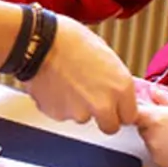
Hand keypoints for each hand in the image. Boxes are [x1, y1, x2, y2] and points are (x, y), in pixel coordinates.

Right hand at [23, 15, 136, 133]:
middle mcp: (103, 104)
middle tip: (92, 100)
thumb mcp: (104, 53)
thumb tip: (113, 86)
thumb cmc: (68, 39)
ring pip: (83, 118)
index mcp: (121, 87)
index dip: (120, 110)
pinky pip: (62, 114)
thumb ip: (113, 77)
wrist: (38, 42)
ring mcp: (80, 112)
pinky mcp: (58, 115)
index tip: (115, 106)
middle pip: (110, 127)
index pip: (130, 115)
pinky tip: (56, 85)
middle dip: (103, 117)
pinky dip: (60, 104)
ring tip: (68, 84)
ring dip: (78, 107)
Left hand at [134, 85, 167, 166]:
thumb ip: (165, 97)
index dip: (137, 109)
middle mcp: (151, 135)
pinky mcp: (162, 164)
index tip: (144, 108)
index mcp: (155, 117)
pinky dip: (164, 150)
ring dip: (157, 137)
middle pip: (141, 126)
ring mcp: (156, 151)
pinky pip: (157, 154)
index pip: (133, 111)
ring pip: (149, 140)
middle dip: (151, 123)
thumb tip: (153, 90)